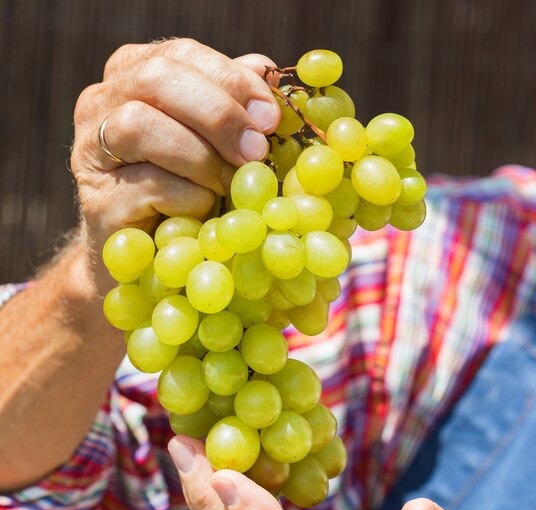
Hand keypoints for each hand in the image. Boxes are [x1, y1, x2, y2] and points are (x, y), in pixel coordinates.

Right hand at [70, 38, 280, 249]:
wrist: (151, 254)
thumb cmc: (187, 190)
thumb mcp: (215, 143)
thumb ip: (232, 104)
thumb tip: (263, 70)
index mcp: (135, 75)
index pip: (182, 55)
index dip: (231, 80)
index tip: (269, 117)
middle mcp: (102, 102)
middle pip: (156, 79)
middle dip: (218, 114)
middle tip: (255, 150)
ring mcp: (92, 151)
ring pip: (140, 126)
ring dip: (202, 158)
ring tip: (230, 185)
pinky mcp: (98, 199)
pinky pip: (149, 185)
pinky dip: (190, 199)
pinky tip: (204, 211)